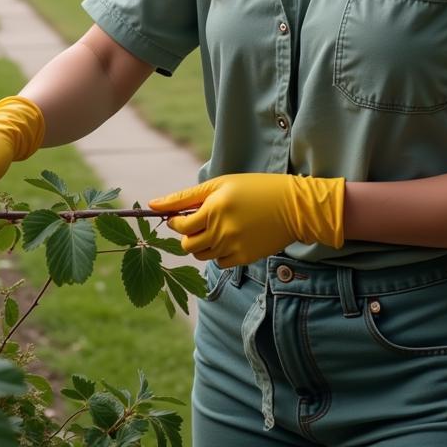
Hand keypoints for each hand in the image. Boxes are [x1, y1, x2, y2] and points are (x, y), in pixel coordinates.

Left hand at [147, 172, 344, 267]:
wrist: (293, 207)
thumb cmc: (255, 189)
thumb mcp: (221, 184)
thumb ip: (186, 196)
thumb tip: (153, 205)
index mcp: (213, 209)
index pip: (179, 225)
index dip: (175, 220)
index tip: (180, 215)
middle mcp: (221, 231)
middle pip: (187, 245)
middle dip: (187, 235)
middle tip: (199, 222)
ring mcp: (232, 247)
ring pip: (201, 255)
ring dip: (202, 243)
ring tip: (216, 228)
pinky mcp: (243, 259)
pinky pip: (219, 262)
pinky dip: (218, 252)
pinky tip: (230, 237)